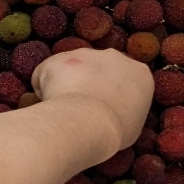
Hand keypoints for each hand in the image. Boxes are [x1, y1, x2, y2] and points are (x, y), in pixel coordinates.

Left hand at [30, 48, 152, 157]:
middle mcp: (114, 57)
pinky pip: (46, 73)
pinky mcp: (58, 58)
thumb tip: (115, 113)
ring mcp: (85, 54)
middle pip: (97, 68)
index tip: (102, 108)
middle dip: (88, 83)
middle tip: (81, 108)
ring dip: (65, 84)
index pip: (124, 80)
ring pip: (71, 68)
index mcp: (139, 73)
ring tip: (64, 109)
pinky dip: (43, 87)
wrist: (89, 121)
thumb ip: (127, 109)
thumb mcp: (133, 123)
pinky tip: (48, 104)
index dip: (110, 94)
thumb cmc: (115, 130)